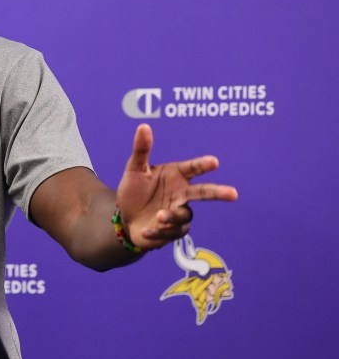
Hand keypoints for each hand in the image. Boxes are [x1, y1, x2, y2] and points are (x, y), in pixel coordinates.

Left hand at [116, 124, 237, 250]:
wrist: (125, 217)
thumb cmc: (134, 190)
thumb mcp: (134, 169)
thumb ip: (141, 150)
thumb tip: (143, 126)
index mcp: (176, 175)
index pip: (192, 168)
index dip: (203, 165)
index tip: (214, 161)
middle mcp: (182, 193)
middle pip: (204, 192)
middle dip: (219, 193)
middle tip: (233, 193)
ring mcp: (179, 212)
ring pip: (184, 216)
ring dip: (172, 217)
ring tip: (159, 216)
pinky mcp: (173, 231)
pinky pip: (171, 232)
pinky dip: (157, 232)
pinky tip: (146, 229)